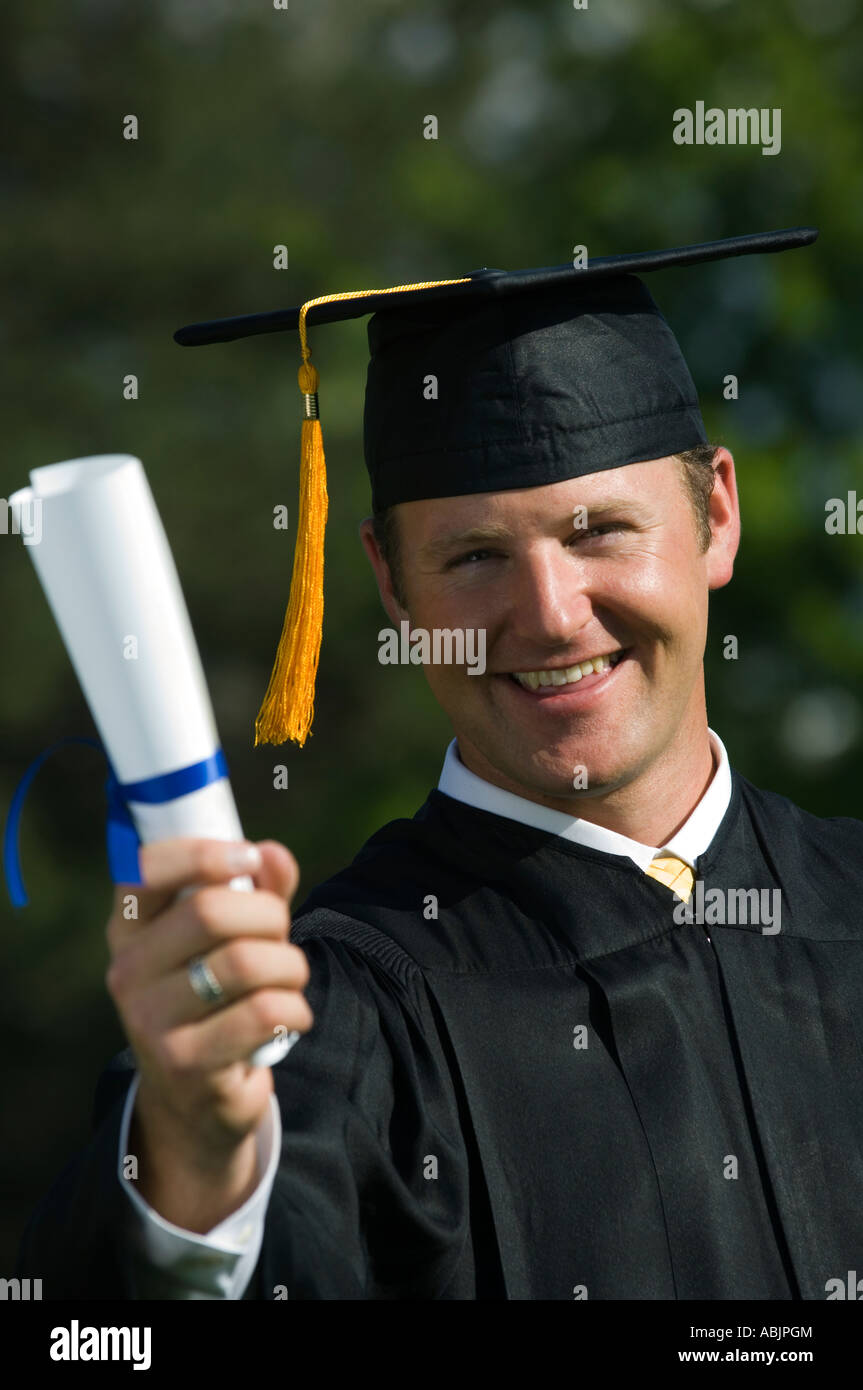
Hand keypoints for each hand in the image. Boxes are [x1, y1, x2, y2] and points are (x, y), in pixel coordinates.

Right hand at [105, 838, 310, 1229]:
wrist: (196, 1098)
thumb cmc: (218, 996)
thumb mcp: (231, 937)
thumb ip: (256, 888)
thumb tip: (272, 854)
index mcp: (129, 929)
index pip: (145, 870)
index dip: (205, 854)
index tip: (250, 857)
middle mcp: (128, 972)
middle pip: (212, 911)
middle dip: (269, 916)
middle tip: (280, 936)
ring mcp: (151, 1022)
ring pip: (247, 962)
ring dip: (290, 966)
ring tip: (289, 980)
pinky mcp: (186, 1064)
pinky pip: (265, 1012)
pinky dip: (295, 1009)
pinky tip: (290, 1018)